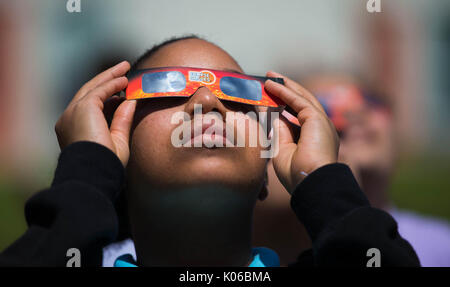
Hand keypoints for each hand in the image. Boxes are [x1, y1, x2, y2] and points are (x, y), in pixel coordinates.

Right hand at [55, 61, 135, 166]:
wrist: (96, 173)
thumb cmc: (107, 164)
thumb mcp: (118, 139)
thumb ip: (122, 119)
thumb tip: (130, 101)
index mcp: (74, 130)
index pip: (90, 106)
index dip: (107, 97)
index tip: (122, 92)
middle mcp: (69, 119)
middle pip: (89, 92)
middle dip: (107, 80)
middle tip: (123, 70)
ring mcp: (73, 112)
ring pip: (92, 87)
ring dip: (110, 76)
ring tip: (125, 68)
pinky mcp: (82, 108)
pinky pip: (99, 90)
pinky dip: (112, 83)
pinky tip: (124, 80)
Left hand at [265, 71, 338, 192]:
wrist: (311, 183)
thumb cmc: (297, 174)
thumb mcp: (282, 149)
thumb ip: (279, 131)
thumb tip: (273, 114)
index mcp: (313, 138)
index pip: (296, 116)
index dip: (282, 105)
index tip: (267, 98)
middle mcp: (320, 128)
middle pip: (301, 103)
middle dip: (285, 90)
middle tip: (269, 80)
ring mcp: (321, 122)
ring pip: (301, 98)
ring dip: (284, 86)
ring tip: (269, 77)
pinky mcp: (317, 118)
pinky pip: (298, 100)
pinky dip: (284, 91)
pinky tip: (271, 85)